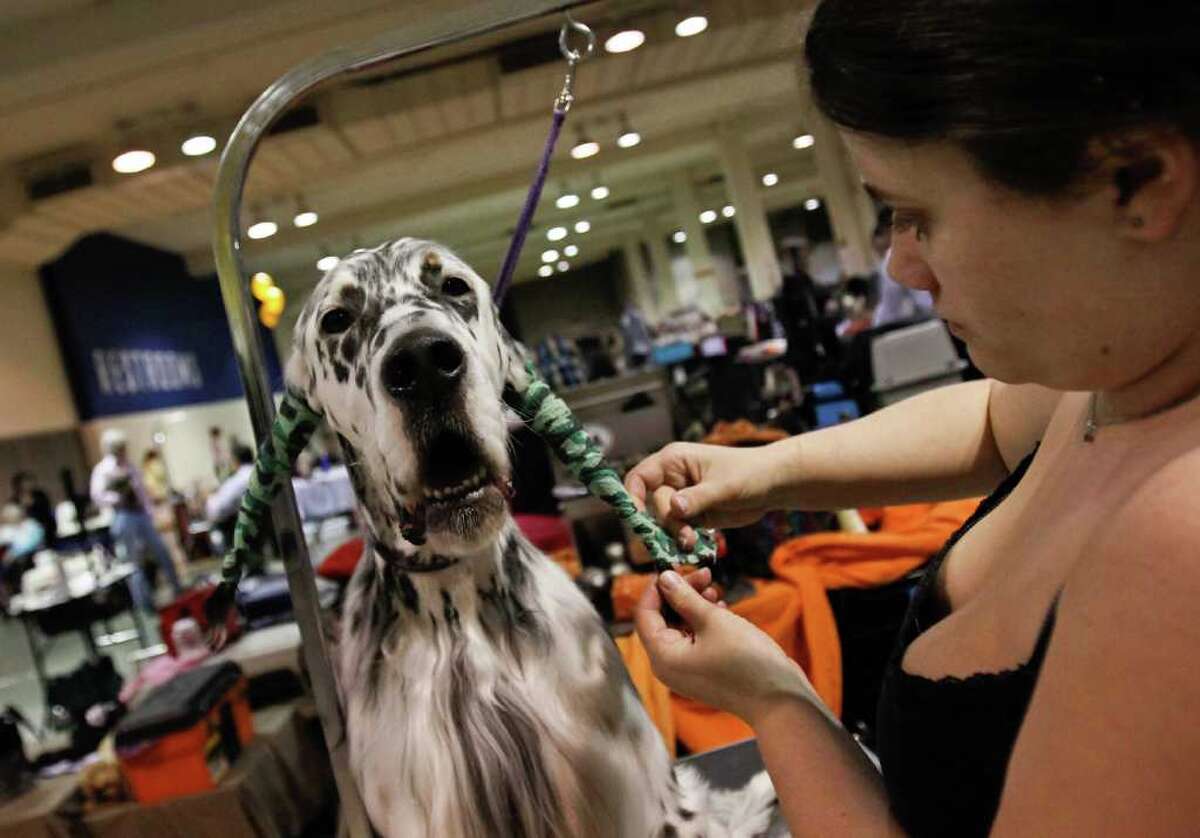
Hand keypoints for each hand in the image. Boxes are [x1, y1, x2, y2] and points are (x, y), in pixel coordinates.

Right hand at [624, 442, 781, 547]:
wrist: (773, 485)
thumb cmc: (750, 473)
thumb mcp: (724, 486)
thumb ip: (697, 498)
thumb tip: (674, 508)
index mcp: (674, 461)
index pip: (639, 477)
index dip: (632, 497)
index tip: (638, 519)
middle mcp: (673, 478)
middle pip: (652, 505)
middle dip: (665, 523)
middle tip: (684, 537)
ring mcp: (682, 497)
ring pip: (664, 521)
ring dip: (674, 534)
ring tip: (692, 542)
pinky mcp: (692, 514)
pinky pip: (677, 530)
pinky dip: (683, 540)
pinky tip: (695, 545)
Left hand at [634, 567, 814, 724]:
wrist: (780, 701)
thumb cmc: (746, 661)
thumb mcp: (713, 620)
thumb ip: (685, 597)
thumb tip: (664, 578)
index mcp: (663, 656)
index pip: (644, 614)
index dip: (657, 588)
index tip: (675, 567)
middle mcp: (669, 666)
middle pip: (662, 619)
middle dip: (680, 594)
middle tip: (702, 574)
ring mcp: (687, 670)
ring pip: (680, 627)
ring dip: (693, 605)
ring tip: (713, 588)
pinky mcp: (705, 671)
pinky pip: (695, 639)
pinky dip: (704, 621)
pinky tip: (720, 607)